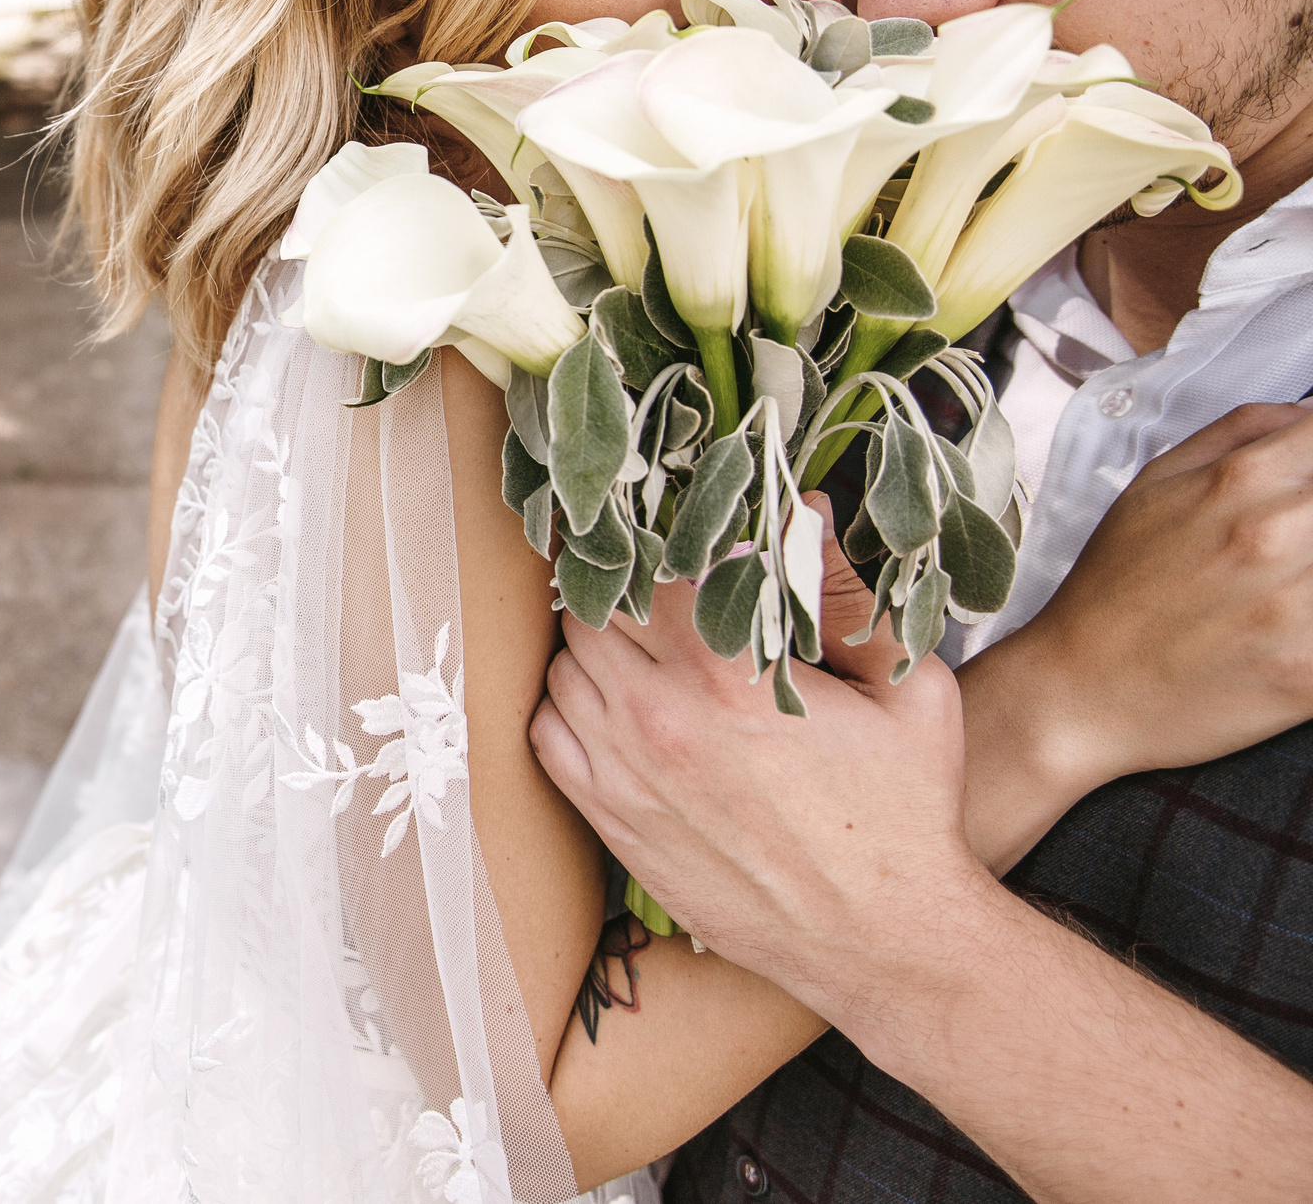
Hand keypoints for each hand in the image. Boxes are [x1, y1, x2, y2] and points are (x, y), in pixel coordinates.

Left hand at [529, 498, 981, 999]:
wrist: (883, 941)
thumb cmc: (905, 814)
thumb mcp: (908, 690)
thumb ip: (849, 596)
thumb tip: (809, 512)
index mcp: (727, 679)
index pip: (648, 571)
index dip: (664, 546)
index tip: (688, 542)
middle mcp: (658, 721)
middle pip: (591, 613)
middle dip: (626, 592)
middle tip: (664, 590)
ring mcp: (624, 775)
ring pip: (561, 669)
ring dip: (595, 648)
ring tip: (646, 647)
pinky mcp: (610, 822)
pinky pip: (547, 735)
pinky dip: (570, 708)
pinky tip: (618, 706)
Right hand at [976, 400, 1312, 794]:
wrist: (1079, 692)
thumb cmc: (1113, 592)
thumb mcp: (1153, 486)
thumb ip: (1239, 433)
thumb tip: (1307, 414)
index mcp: (1243, 480)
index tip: (1308, 482)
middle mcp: (1279, 535)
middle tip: (1298, 542)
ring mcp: (1299, 608)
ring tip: (1292, 583)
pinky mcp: (1312, 675)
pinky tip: (1294, 626)